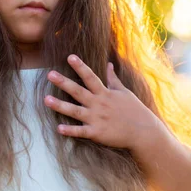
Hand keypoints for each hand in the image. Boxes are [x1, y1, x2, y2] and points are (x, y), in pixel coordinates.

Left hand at [44, 55, 159, 149]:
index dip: (80, 67)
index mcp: (105, 93)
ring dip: (60, 106)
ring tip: (46, 99)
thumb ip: (113, 79)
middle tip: (50, 74)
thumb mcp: (124, 92)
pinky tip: (58, 128)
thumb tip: (109, 64)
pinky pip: (81, 131)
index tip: (70, 57)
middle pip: (78, 91)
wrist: (144, 132)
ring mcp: (97, 119)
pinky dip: (70, 131)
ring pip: (75, 111)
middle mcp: (99, 104)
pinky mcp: (97, 133)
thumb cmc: (134, 110)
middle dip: (64, 83)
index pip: (90, 77)